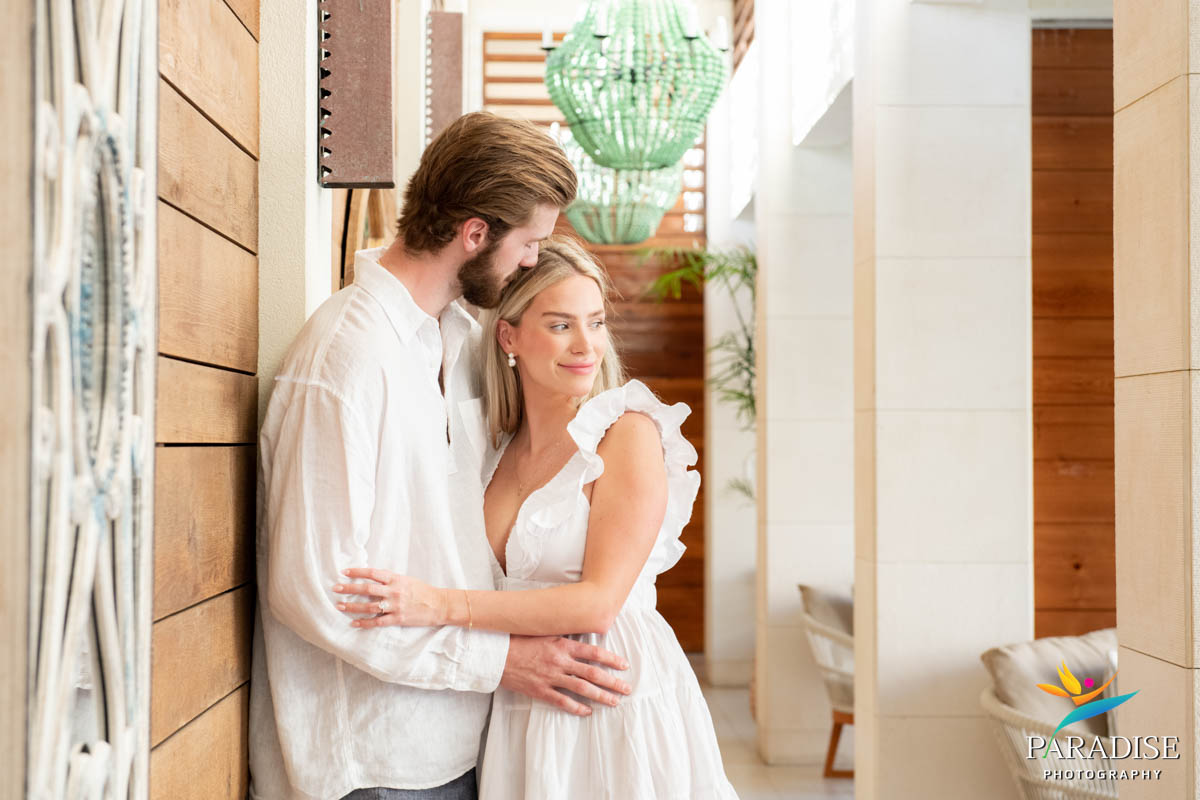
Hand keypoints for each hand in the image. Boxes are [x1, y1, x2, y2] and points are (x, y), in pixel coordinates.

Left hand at [332, 567, 446, 627]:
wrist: (438, 604)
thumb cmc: (422, 591)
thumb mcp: (406, 580)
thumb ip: (390, 580)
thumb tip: (372, 579)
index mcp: (396, 579)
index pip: (373, 573)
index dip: (357, 572)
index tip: (344, 572)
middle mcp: (394, 591)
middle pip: (367, 589)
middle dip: (349, 589)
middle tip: (335, 588)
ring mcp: (395, 606)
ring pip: (369, 606)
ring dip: (353, 606)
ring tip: (340, 606)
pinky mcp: (398, 618)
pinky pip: (378, 622)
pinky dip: (365, 623)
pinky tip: (354, 623)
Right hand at [500, 636, 631, 716]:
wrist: (496, 654)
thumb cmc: (519, 639)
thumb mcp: (543, 632)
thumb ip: (562, 637)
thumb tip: (580, 635)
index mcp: (562, 644)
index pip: (594, 652)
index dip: (611, 660)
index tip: (624, 665)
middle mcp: (560, 661)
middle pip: (593, 673)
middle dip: (612, 682)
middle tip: (627, 689)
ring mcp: (550, 677)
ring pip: (582, 688)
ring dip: (600, 696)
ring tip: (614, 701)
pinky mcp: (540, 690)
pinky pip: (562, 701)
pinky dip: (576, 707)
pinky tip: (587, 712)